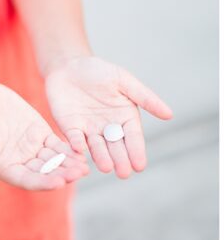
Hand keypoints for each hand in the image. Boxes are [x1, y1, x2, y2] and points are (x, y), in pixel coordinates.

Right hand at [0, 82, 89, 190]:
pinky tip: (81, 152)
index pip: (27, 180)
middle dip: (62, 174)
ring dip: (69, 165)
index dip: (43, 182)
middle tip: (78, 173)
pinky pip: (58, 146)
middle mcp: (22, 163)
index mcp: (5, 169)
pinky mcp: (41, 135)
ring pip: (55, 161)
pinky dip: (69, 150)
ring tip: (84, 167)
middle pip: (46, 173)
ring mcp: (33, 150)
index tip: (58, 182)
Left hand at [45, 55, 172, 177]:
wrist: (69, 65)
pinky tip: (79, 150)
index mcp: (125, 118)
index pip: (133, 138)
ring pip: (96, 146)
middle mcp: (108, 128)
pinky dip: (76, 144)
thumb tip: (169, 115)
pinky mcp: (70, 126)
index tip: (140, 166)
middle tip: (123, 173)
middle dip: (120, 160)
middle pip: (115, 146)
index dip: (136, 151)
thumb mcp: (124, 80)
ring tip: (105, 168)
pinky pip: (74, 137)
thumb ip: (144, 97)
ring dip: (100, 157)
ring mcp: (88, 129)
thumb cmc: (99, 71)